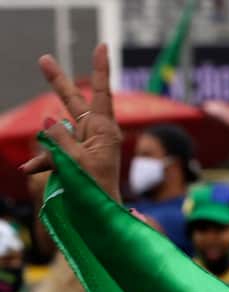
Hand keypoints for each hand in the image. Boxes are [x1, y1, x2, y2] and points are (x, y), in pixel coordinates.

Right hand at [20, 44, 122, 203]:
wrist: (102, 214)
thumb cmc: (95, 189)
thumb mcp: (76, 162)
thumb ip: (61, 139)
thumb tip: (49, 120)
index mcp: (103, 129)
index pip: (101, 93)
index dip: (100, 69)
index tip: (103, 46)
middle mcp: (96, 133)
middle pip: (74, 102)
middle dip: (57, 82)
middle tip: (43, 59)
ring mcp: (85, 144)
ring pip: (59, 131)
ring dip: (48, 143)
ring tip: (41, 163)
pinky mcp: (76, 156)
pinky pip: (56, 153)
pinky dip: (44, 161)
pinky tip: (30, 170)